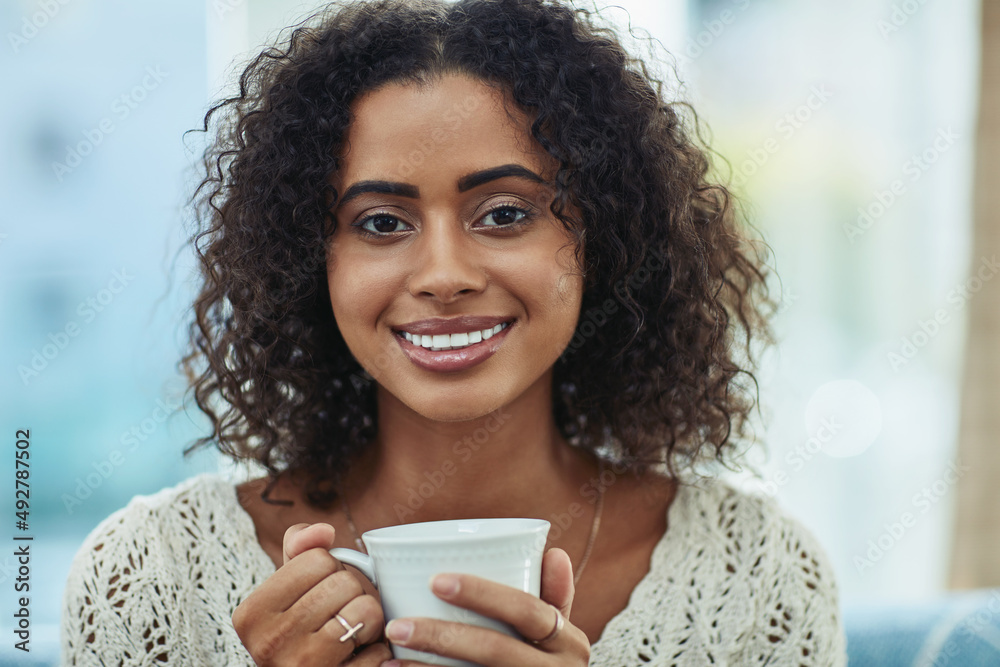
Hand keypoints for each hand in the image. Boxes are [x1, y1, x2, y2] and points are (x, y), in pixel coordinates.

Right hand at [232, 523, 391, 665]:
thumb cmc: (297, 630)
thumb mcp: (286, 590)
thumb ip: (299, 549)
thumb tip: (324, 529)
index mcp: (252, 613)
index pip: (318, 559)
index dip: (329, 569)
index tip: (318, 591)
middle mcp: (271, 643)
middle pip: (344, 582)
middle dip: (351, 592)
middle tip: (338, 613)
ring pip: (366, 611)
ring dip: (369, 619)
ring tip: (351, 632)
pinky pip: (378, 651)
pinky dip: (377, 651)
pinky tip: (358, 657)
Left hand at [380, 548, 589, 665]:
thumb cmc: (548, 664)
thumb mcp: (561, 636)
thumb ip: (555, 596)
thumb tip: (555, 553)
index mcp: (569, 643)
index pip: (527, 610)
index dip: (483, 594)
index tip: (436, 580)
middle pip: (495, 650)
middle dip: (443, 636)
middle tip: (398, 624)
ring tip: (393, 653)